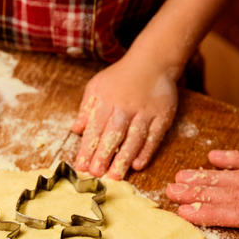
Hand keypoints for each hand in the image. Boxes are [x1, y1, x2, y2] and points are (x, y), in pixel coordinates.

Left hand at [72, 56, 177, 179]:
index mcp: (106, 101)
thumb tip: (76, 129)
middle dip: (104, 155)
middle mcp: (125, 107)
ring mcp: (145, 112)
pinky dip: (146, 151)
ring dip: (124, 158)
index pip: (95, 128)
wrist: (152, 62)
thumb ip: (86, 109)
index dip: (87, 149)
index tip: (81, 166)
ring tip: (115, 176)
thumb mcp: (97, 87)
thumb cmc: (120, 78)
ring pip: (134, 138)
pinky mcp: (162, 116)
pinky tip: (138, 165)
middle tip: (96, 174)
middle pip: (113, 134)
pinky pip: (154, 136)